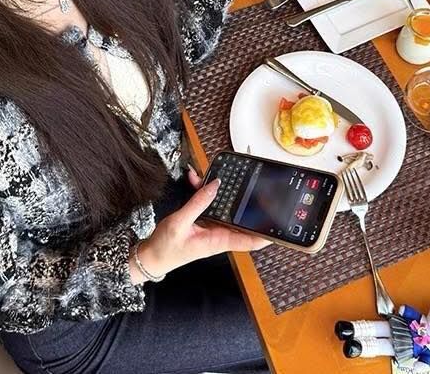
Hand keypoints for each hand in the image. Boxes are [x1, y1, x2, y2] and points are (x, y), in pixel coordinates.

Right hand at [134, 165, 271, 279]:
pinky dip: (202, 191)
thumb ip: (198, 203)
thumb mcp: (180, 223)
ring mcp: (211, 227)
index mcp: (218, 240)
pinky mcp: (202, 221)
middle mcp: (218, 234)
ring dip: (219, 190)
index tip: (279, 222)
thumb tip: (215, 185)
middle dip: (245, 199)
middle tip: (254, 182)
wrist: (150, 256)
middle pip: (239, 217)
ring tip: (213, 173)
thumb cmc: (165, 248)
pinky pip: (208, 204)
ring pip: (223, 206)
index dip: (266, 233)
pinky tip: (194, 179)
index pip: (250, 240)